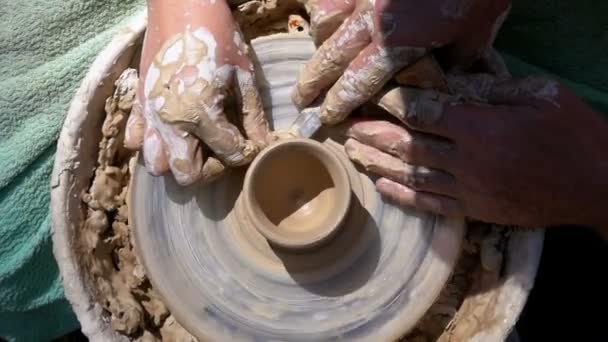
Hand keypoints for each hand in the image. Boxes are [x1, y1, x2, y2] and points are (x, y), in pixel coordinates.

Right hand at [125, 0, 270, 184]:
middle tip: (223, 149)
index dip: (247, 152)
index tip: (252, 143)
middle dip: (210, 170)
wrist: (179, 5)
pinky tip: (172, 129)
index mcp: (199, 112)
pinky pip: (136, 141)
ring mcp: (150, 116)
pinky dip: (152, 144)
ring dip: (180, 160)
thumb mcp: (243, 75)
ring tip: (197, 141)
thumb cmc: (216, 35)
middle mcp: (170, 122)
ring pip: (159, 165)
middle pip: (187, 175)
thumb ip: (253, 116)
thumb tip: (263, 144)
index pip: (231, 154)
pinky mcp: (138, 106)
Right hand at [294, 0, 510, 123]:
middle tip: (300, 101)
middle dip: (312, 83)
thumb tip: (442, 77)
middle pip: (330, 58)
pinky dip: (326, 13)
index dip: (340, 103)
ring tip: (315, 61)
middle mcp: (371, 21)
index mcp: (397, 42)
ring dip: (318, 46)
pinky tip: (329, 22)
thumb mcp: (477, 32)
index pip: (358, 81)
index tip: (328, 117)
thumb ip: (454, 60)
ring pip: (325, 25)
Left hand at [342, 77, 607, 227]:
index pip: (424, 112)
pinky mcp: (475, 210)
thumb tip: (451, 82)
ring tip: (352, 152)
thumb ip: (492, 90)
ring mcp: (470, 189)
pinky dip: (402, 194)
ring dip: (378, 162)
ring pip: (412, 174)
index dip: (394, 103)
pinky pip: (429, 202)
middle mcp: (468, 160)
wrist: (597, 185)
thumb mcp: (540, 96)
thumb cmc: (572, 134)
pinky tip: (380, 185)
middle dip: (373, 132)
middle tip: (345, 125)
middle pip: (408, 144)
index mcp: (482, 127)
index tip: (372, 95)